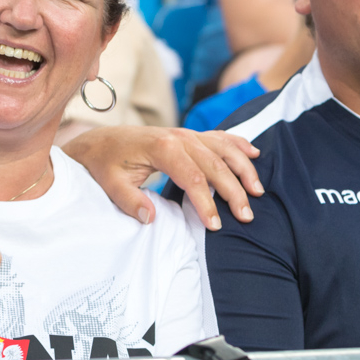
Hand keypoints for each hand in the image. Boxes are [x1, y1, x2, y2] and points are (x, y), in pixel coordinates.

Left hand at [65, 125, 261, 230]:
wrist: (101, 141)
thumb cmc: (106, 164)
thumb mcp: (111, 184)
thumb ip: (130, 201)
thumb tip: (151, 218)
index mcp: (163, 148)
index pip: (194, 178)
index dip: (207, 203)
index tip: (216, 226)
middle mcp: (179, 137)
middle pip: (215, 165)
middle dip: (234, 191)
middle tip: (247, 216)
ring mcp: (186, 134)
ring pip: (224, 148)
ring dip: (243, 168)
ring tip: (258, 191)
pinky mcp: (188, 135)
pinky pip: (219, 137)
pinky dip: (238, 144)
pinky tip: (254, 153)